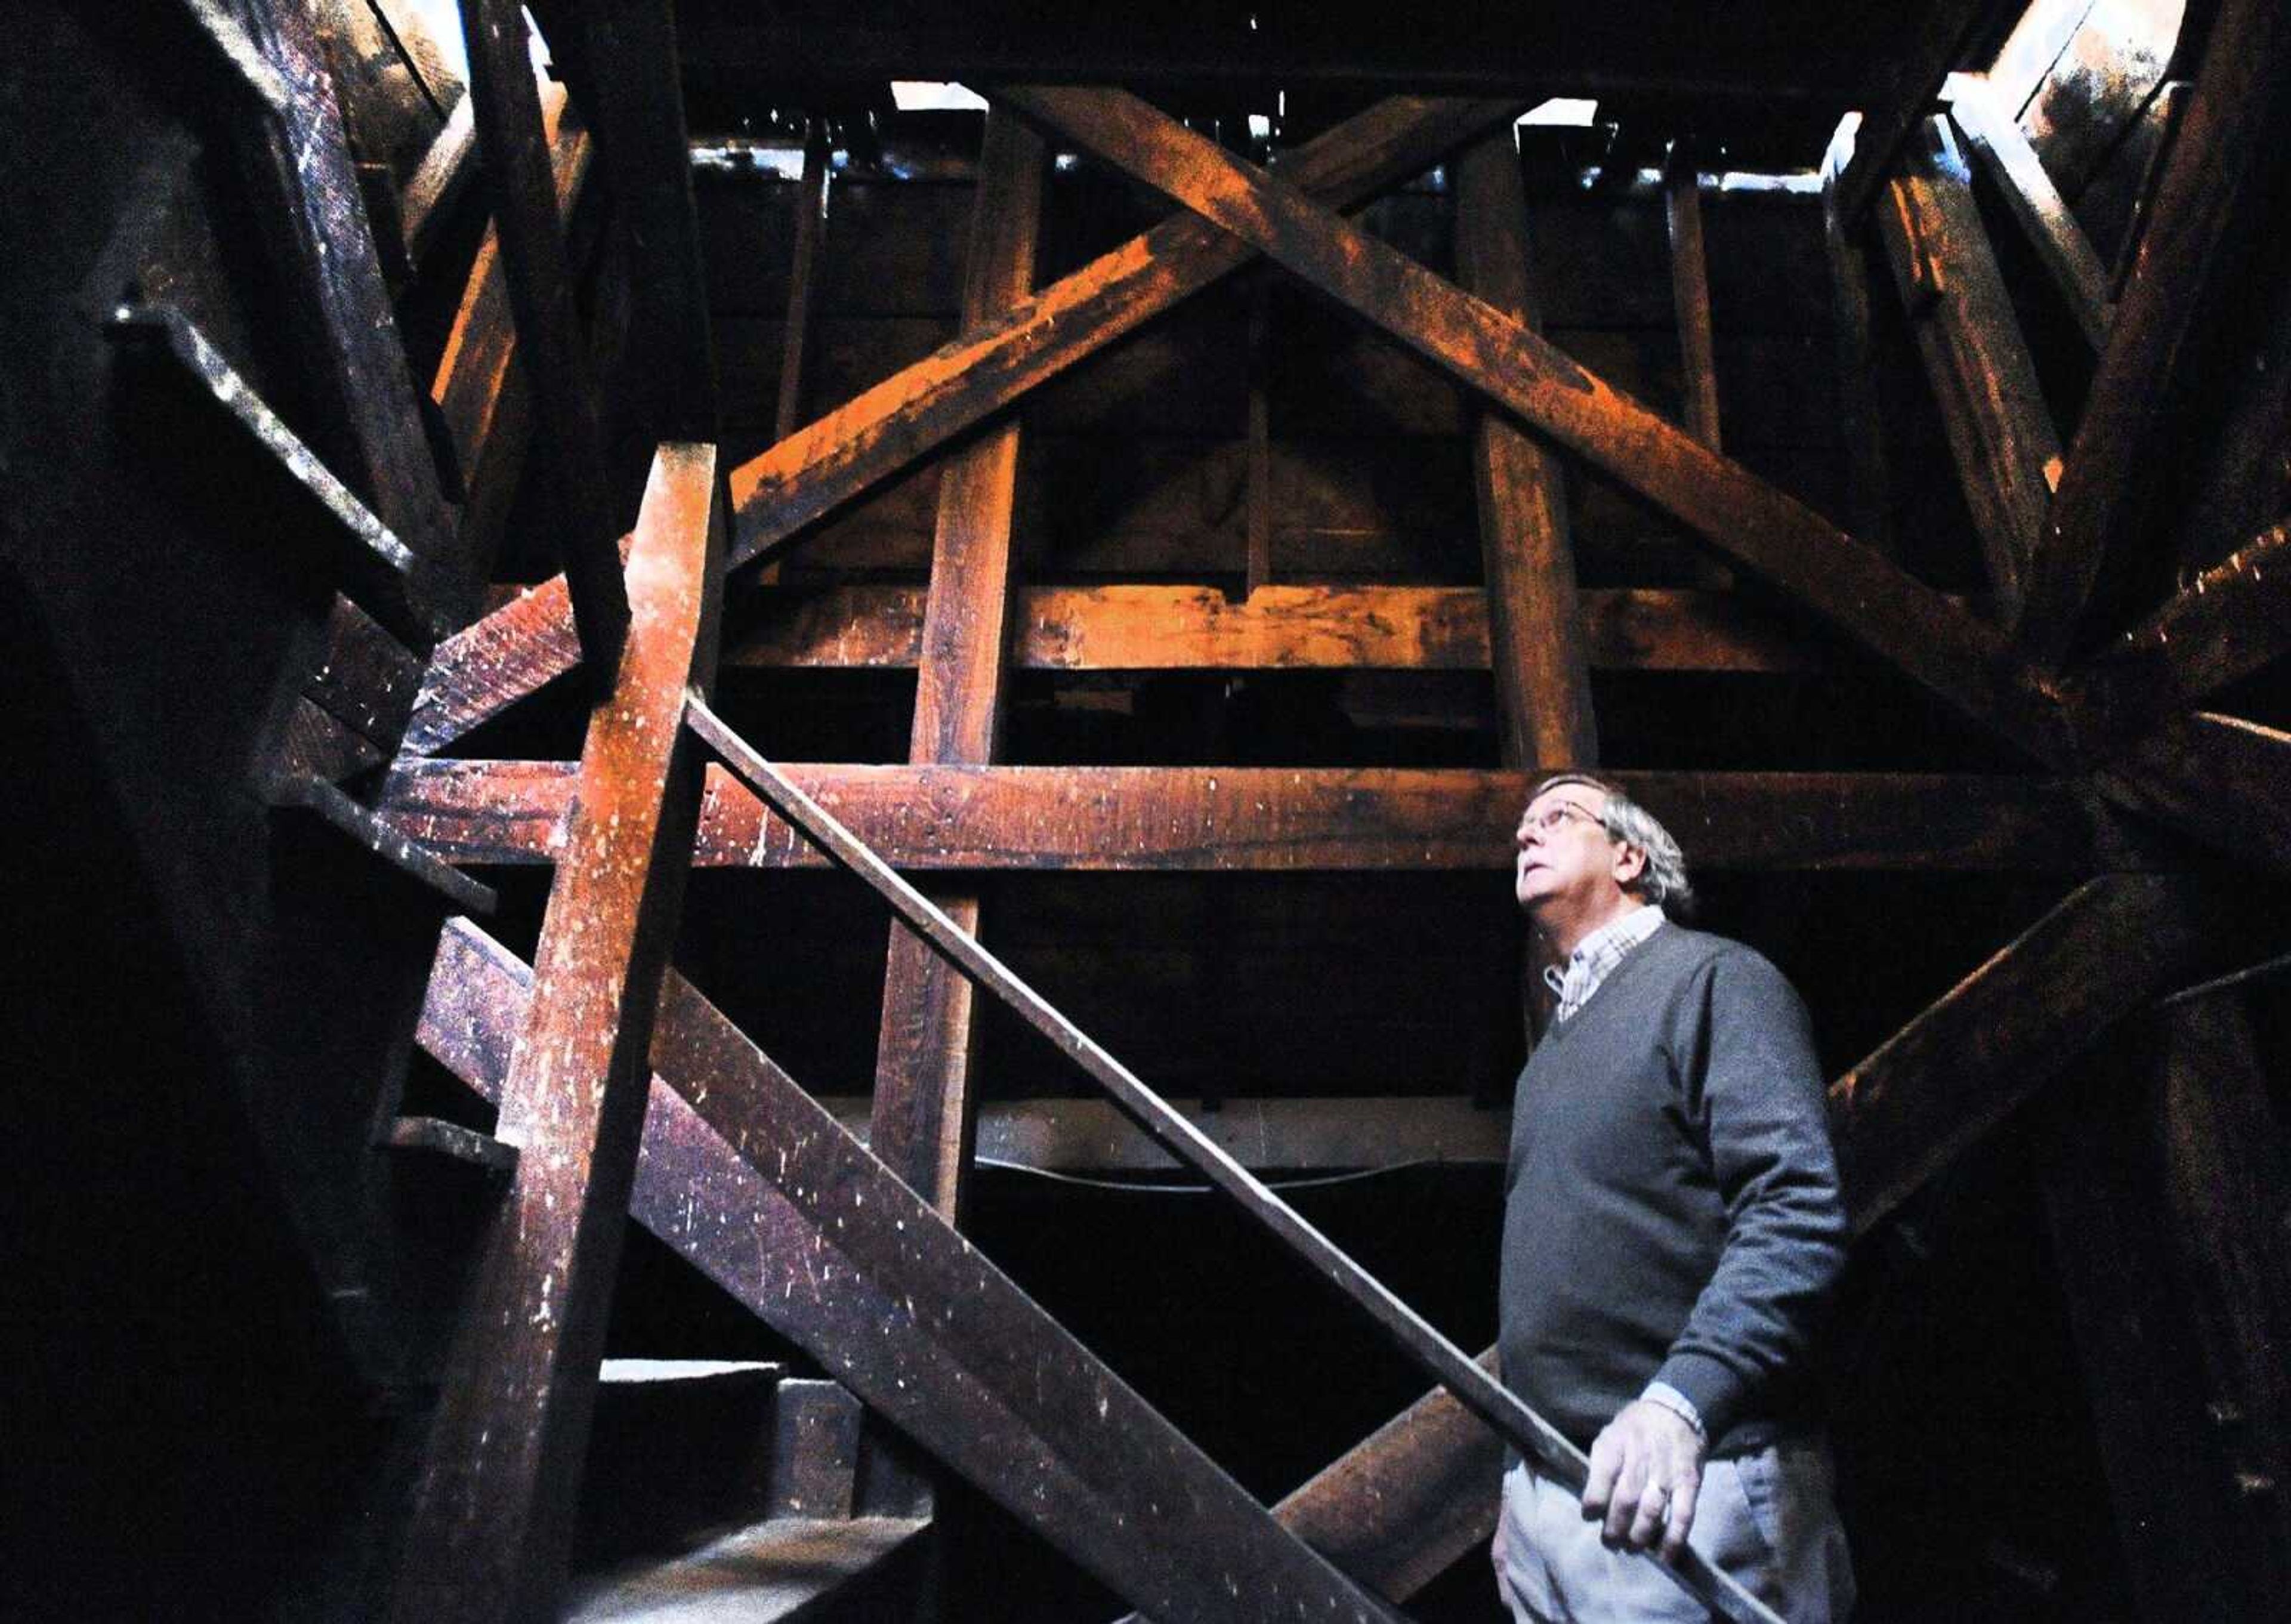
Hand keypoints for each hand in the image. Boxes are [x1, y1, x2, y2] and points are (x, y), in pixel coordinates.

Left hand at [1581, 1399, 1703, 1559]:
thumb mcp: (1609, 1434)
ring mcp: (1667, 1472)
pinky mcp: (1689, 1483)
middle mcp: (1640, 1458)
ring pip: (1651, 1511)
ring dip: (1640, 1536)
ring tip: (1632, 1547)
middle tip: (1611, 1541)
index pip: (1600, 1478)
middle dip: (1615, 1528)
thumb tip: (1593, 1503)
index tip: (1590, 1516)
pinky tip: (1664, 1555)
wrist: (1676, 1411)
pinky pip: (1682, 1516)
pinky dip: (1673, 1539)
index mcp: (1616, 1444)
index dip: (1593, 1503)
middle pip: (1625, 1500)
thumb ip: (1600, 1465)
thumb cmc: (1635, 1428)